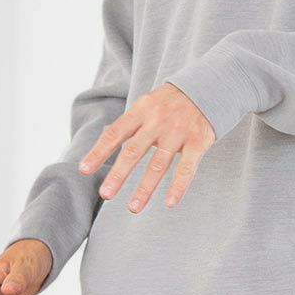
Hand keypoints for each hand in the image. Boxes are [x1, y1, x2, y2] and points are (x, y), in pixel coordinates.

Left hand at [80, 83, 213, 211]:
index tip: (85, 170)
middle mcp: (158, 121)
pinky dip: (179, 186)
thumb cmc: (171, 102)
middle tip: (106, 195)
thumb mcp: (148, 104)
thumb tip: (104, 137)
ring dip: (145, 188)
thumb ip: (130, 122)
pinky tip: (170, 202)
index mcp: (141, 110)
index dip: (99, 151)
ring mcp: (179, 132)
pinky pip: (187, 168)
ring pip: (159, 164)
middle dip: (118, 174)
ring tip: (134, 207)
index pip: (116, 132)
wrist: (209, 86)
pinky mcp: (198, 142)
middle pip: (134, 151)